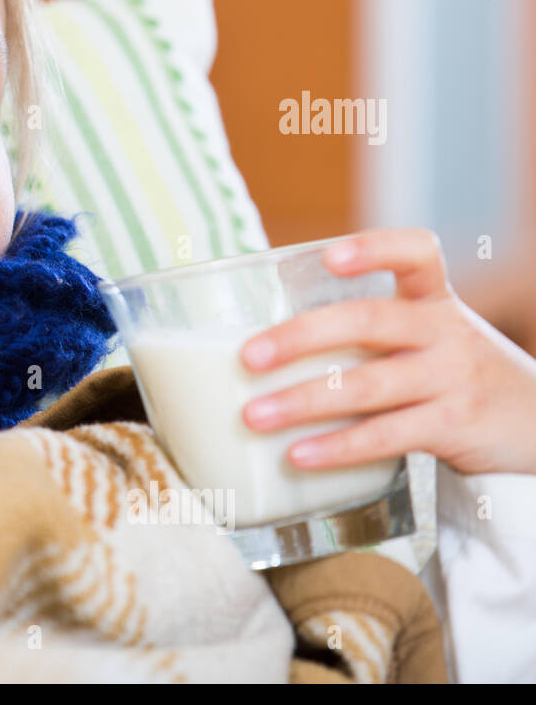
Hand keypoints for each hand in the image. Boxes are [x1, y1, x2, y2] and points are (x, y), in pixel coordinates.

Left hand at [238, 227, 535, 476]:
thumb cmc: (455, 377)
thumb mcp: (430, 339)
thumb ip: (371, 334)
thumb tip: (268, 347)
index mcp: (434, 301)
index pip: (417, 254)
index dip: (373, 249)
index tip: (328, 256)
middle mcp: (445, 332)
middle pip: (368, 321)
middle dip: (300, 338)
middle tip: (248, 357)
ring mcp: (452, 378)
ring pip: (369, 384)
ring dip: (303, 401)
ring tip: (254, 415)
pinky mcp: (454, 425)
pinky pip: (387, 435)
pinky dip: (337, 446)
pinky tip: (297, 455)